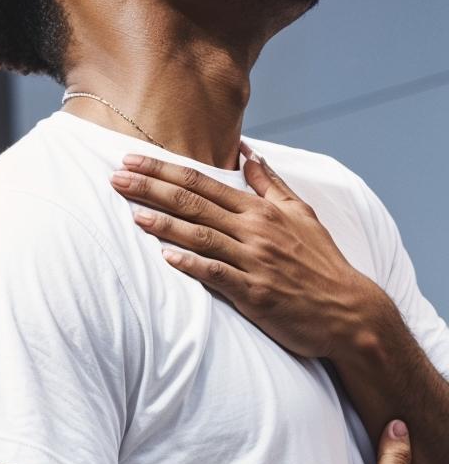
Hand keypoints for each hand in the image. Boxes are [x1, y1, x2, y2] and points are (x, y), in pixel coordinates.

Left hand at [115, 149, 377, 364]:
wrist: (346, 309)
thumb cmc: (321, 263)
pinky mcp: (254, 293)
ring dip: (165, 224)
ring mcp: (254, 261)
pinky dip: (193, 264)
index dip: (166, 170)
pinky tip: (166, 257)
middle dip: (153, 188)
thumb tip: (249, 154)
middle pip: (195, 202)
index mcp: (261, 209)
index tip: (134, 160)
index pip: (205, 182)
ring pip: (202, 235)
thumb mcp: (301, 214)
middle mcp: (255, 230)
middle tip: (117, 177)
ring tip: (131, 213)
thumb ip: (271, 183)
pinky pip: (217, 275)